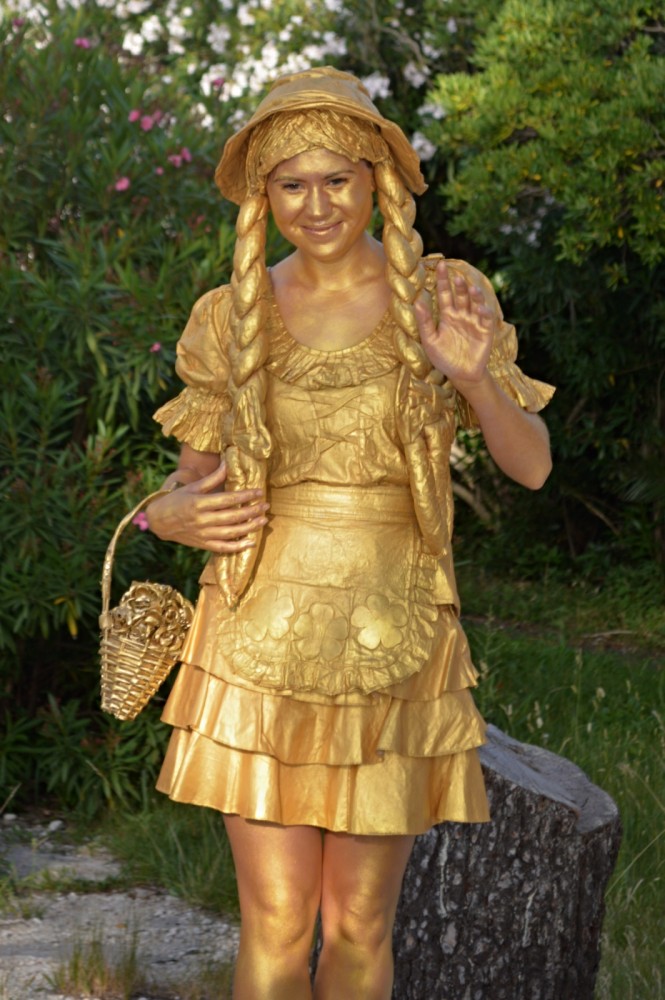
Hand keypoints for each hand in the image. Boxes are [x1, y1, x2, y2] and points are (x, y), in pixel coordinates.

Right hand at [146, 461, 268, 553]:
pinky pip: (223, 548)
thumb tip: (228, 463)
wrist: (159, 521)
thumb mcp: (193, 487)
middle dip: (252, 511)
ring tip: (263, 520)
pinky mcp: (203, 545)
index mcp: (199, 503)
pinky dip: (238, 547)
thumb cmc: (177, 500)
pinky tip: (251, 542)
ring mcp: (203, 534)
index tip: (259, 492)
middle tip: (266, 506)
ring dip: (249, 527)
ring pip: (231, 532)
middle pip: (232, 516)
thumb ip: (213, 478)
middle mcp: (202, 520)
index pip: (227, 499)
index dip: (245, 495)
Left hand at [414, 260, 495, 386]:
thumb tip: (416, 301)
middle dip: (459, 285)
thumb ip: (424, 321)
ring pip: (475, 304)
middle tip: (456, 276)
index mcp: (447, 315)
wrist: (460, 375)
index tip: (440, 265)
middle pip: (461, 295)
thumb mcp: (430, 340)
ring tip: (471, 288)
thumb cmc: (443, 358)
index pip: (445, 293)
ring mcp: (475, 322)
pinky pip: (486, 320)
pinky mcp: (485, 332)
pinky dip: (485, 314)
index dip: (443, 280)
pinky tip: (481, 310)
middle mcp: (462, 315)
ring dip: (474, 296)